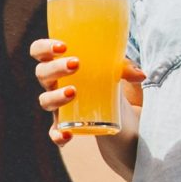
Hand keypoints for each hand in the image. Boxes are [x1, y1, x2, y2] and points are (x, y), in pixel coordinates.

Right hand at [29, 39, 144, 145]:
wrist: (120, 117)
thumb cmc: (110, 83)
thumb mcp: (118, 72)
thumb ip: (126, 68)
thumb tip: (141, 75)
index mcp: (60, 63)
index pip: (39, 51)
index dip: (44, 47)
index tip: (62, 46)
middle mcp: (54, 84)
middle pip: (41, 73)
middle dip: (55, 68)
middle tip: (76, 64)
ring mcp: (59, 106)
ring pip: (45, 100)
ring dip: (56, 96)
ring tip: (73, 92)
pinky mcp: (66, 126)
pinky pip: (54, 133)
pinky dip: (58, 135)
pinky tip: (68, 134)